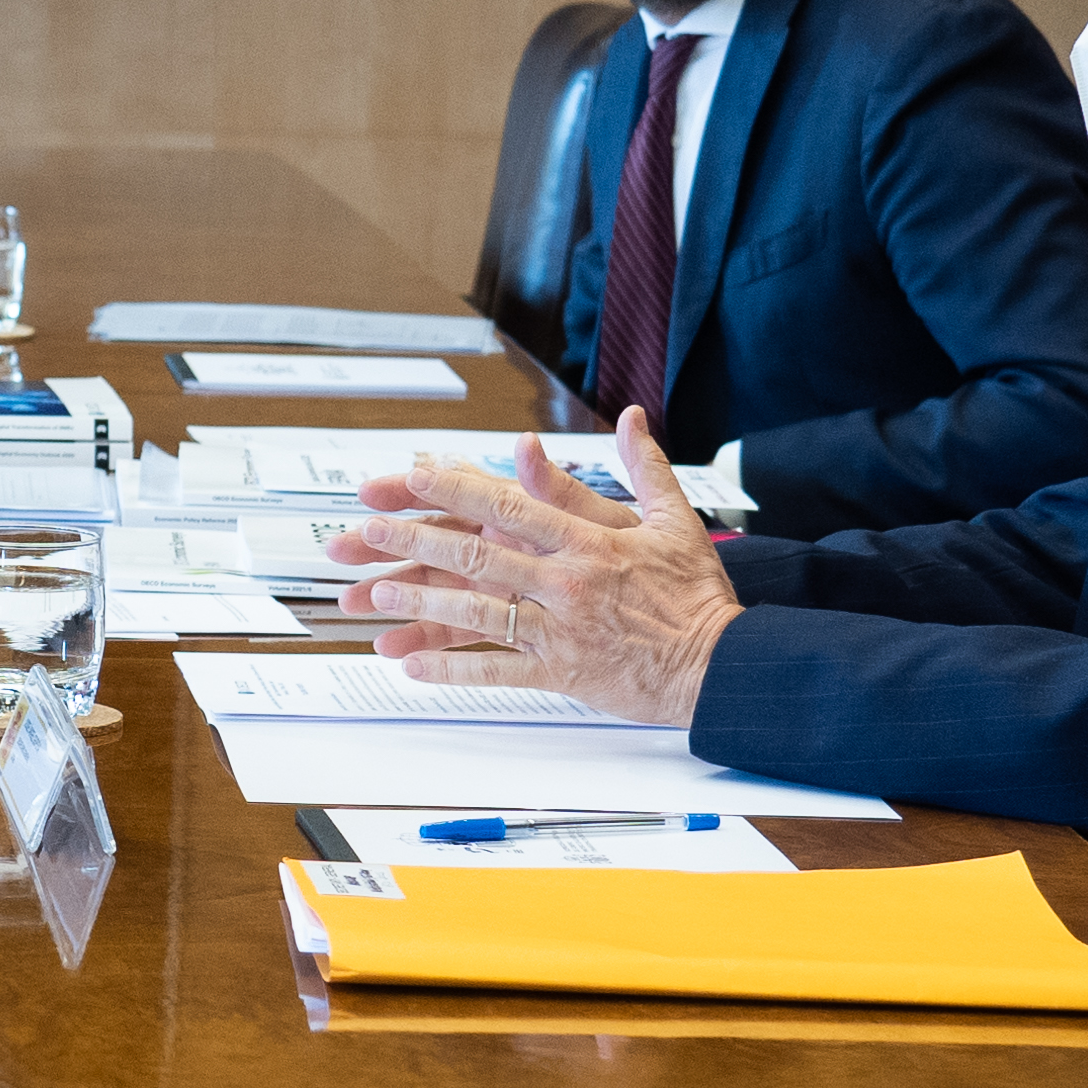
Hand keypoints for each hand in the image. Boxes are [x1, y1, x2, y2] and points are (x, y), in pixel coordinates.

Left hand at [313, 406, 742, 723]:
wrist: (721, 663)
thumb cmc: (695, 592)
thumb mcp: (673, 519)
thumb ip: (641, 466)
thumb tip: (629, 415)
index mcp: (589, 540)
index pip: (510, 505)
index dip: (455, 490)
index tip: (410, 476)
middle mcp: (567, 582)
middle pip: (479, 557)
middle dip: (416, 543)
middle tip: (366, 533)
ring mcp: (561, 629)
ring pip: (477, 614)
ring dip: (422, 604)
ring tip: (376, 595)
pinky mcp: (562, 672)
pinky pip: (496, 670)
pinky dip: (452, 669)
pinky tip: (412, 665)